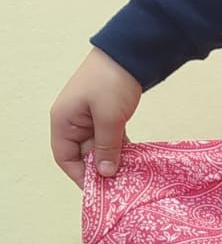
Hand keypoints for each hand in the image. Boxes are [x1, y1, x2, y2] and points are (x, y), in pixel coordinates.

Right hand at [50, 48, 141, 188]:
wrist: (129, 52)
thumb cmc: (111, 81)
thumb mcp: (109, 118)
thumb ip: (107, 147)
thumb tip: (105, 174)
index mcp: (64, 121)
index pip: (65, 158)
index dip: (80, 176)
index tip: (99, 192)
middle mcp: (73, 121)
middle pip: (83, 155)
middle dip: (100, 170)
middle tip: (119, 188)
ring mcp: (89, 117)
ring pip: (98, 147)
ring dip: (113, 160)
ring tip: (129, 177)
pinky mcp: (105, 113)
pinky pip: (109, 138)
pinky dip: (120, 148)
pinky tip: (135, 160)